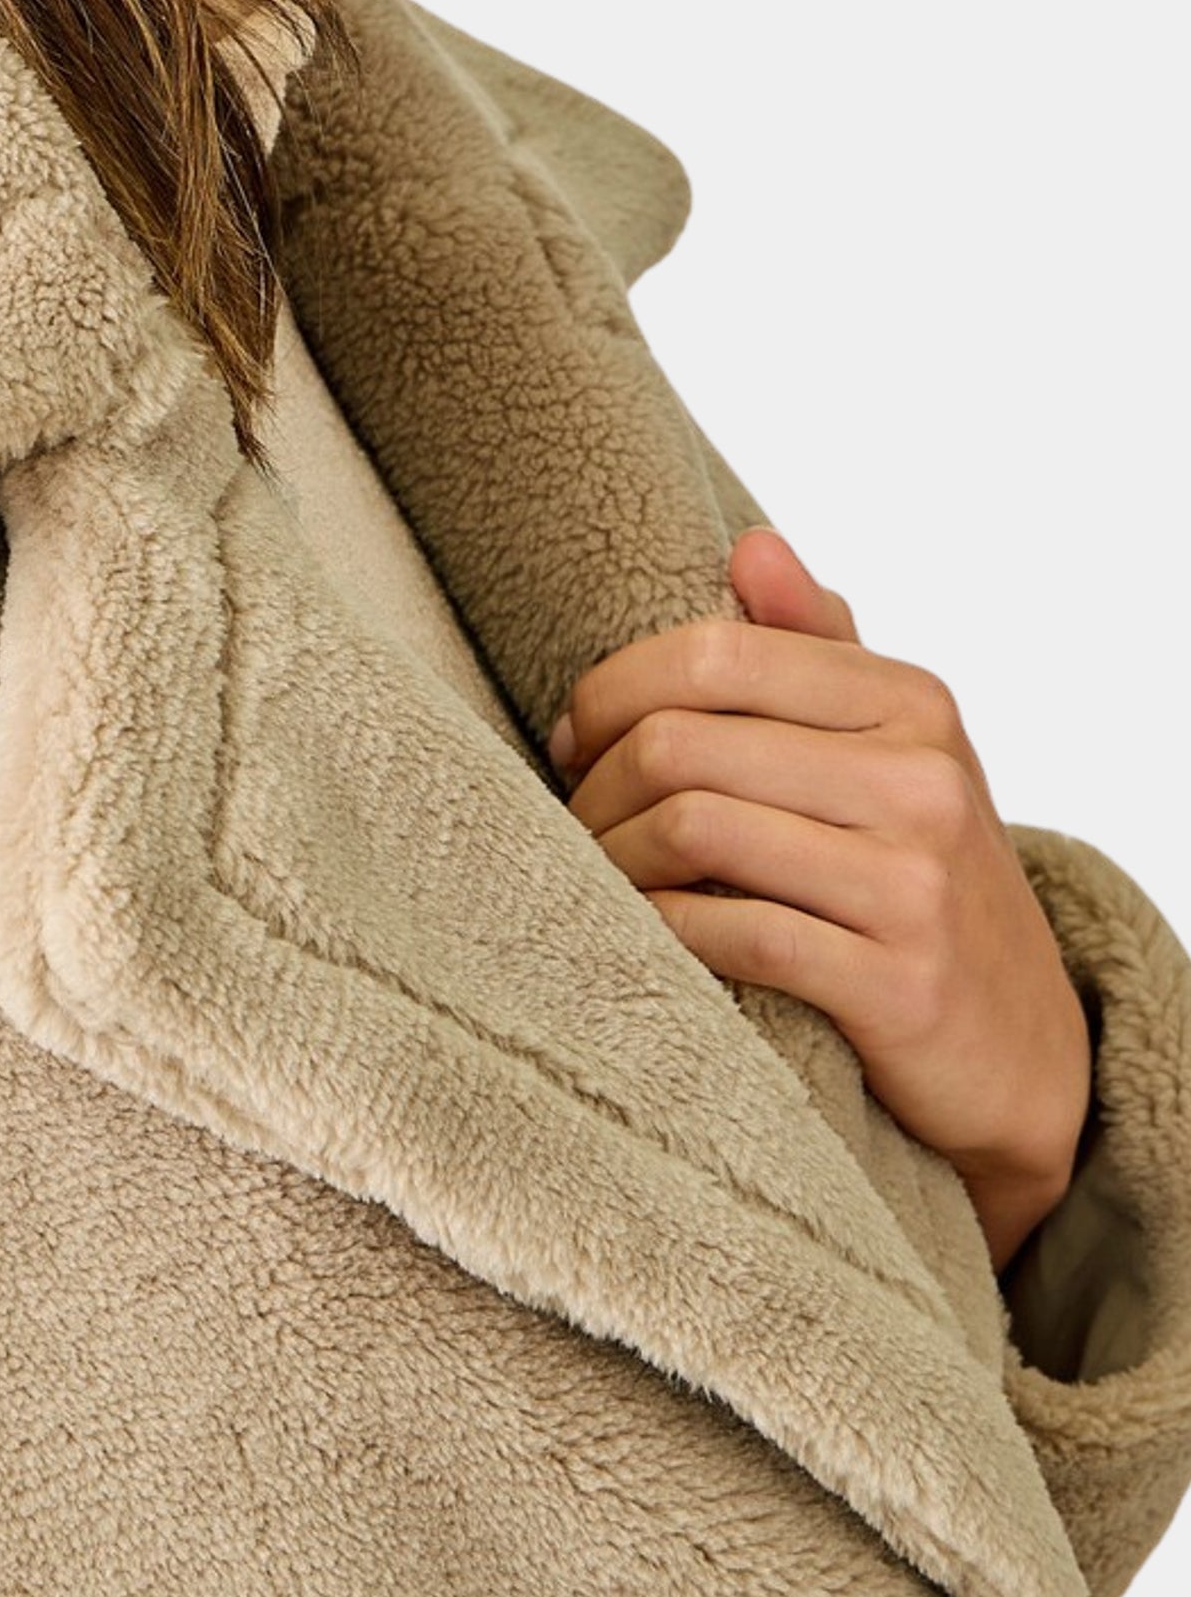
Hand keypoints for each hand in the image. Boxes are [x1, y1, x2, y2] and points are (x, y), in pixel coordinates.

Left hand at [544, 528, 1094, 1272]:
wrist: (1021, 1052)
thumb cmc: (924, 882)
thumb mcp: (897, 752)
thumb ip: (819, 648)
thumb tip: (750, 544)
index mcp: (912, 702)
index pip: (713, 654)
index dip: (611, 692)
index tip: (575, 741)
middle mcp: (920, 779)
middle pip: (681, 744)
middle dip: (595, 786)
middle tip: (575, 823)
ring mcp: (912, 884)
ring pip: (688, 831)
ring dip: (609, 859)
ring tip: (598, 877)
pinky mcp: (894, 984)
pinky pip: (724, 933)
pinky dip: (657, 931)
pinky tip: (643, 935)